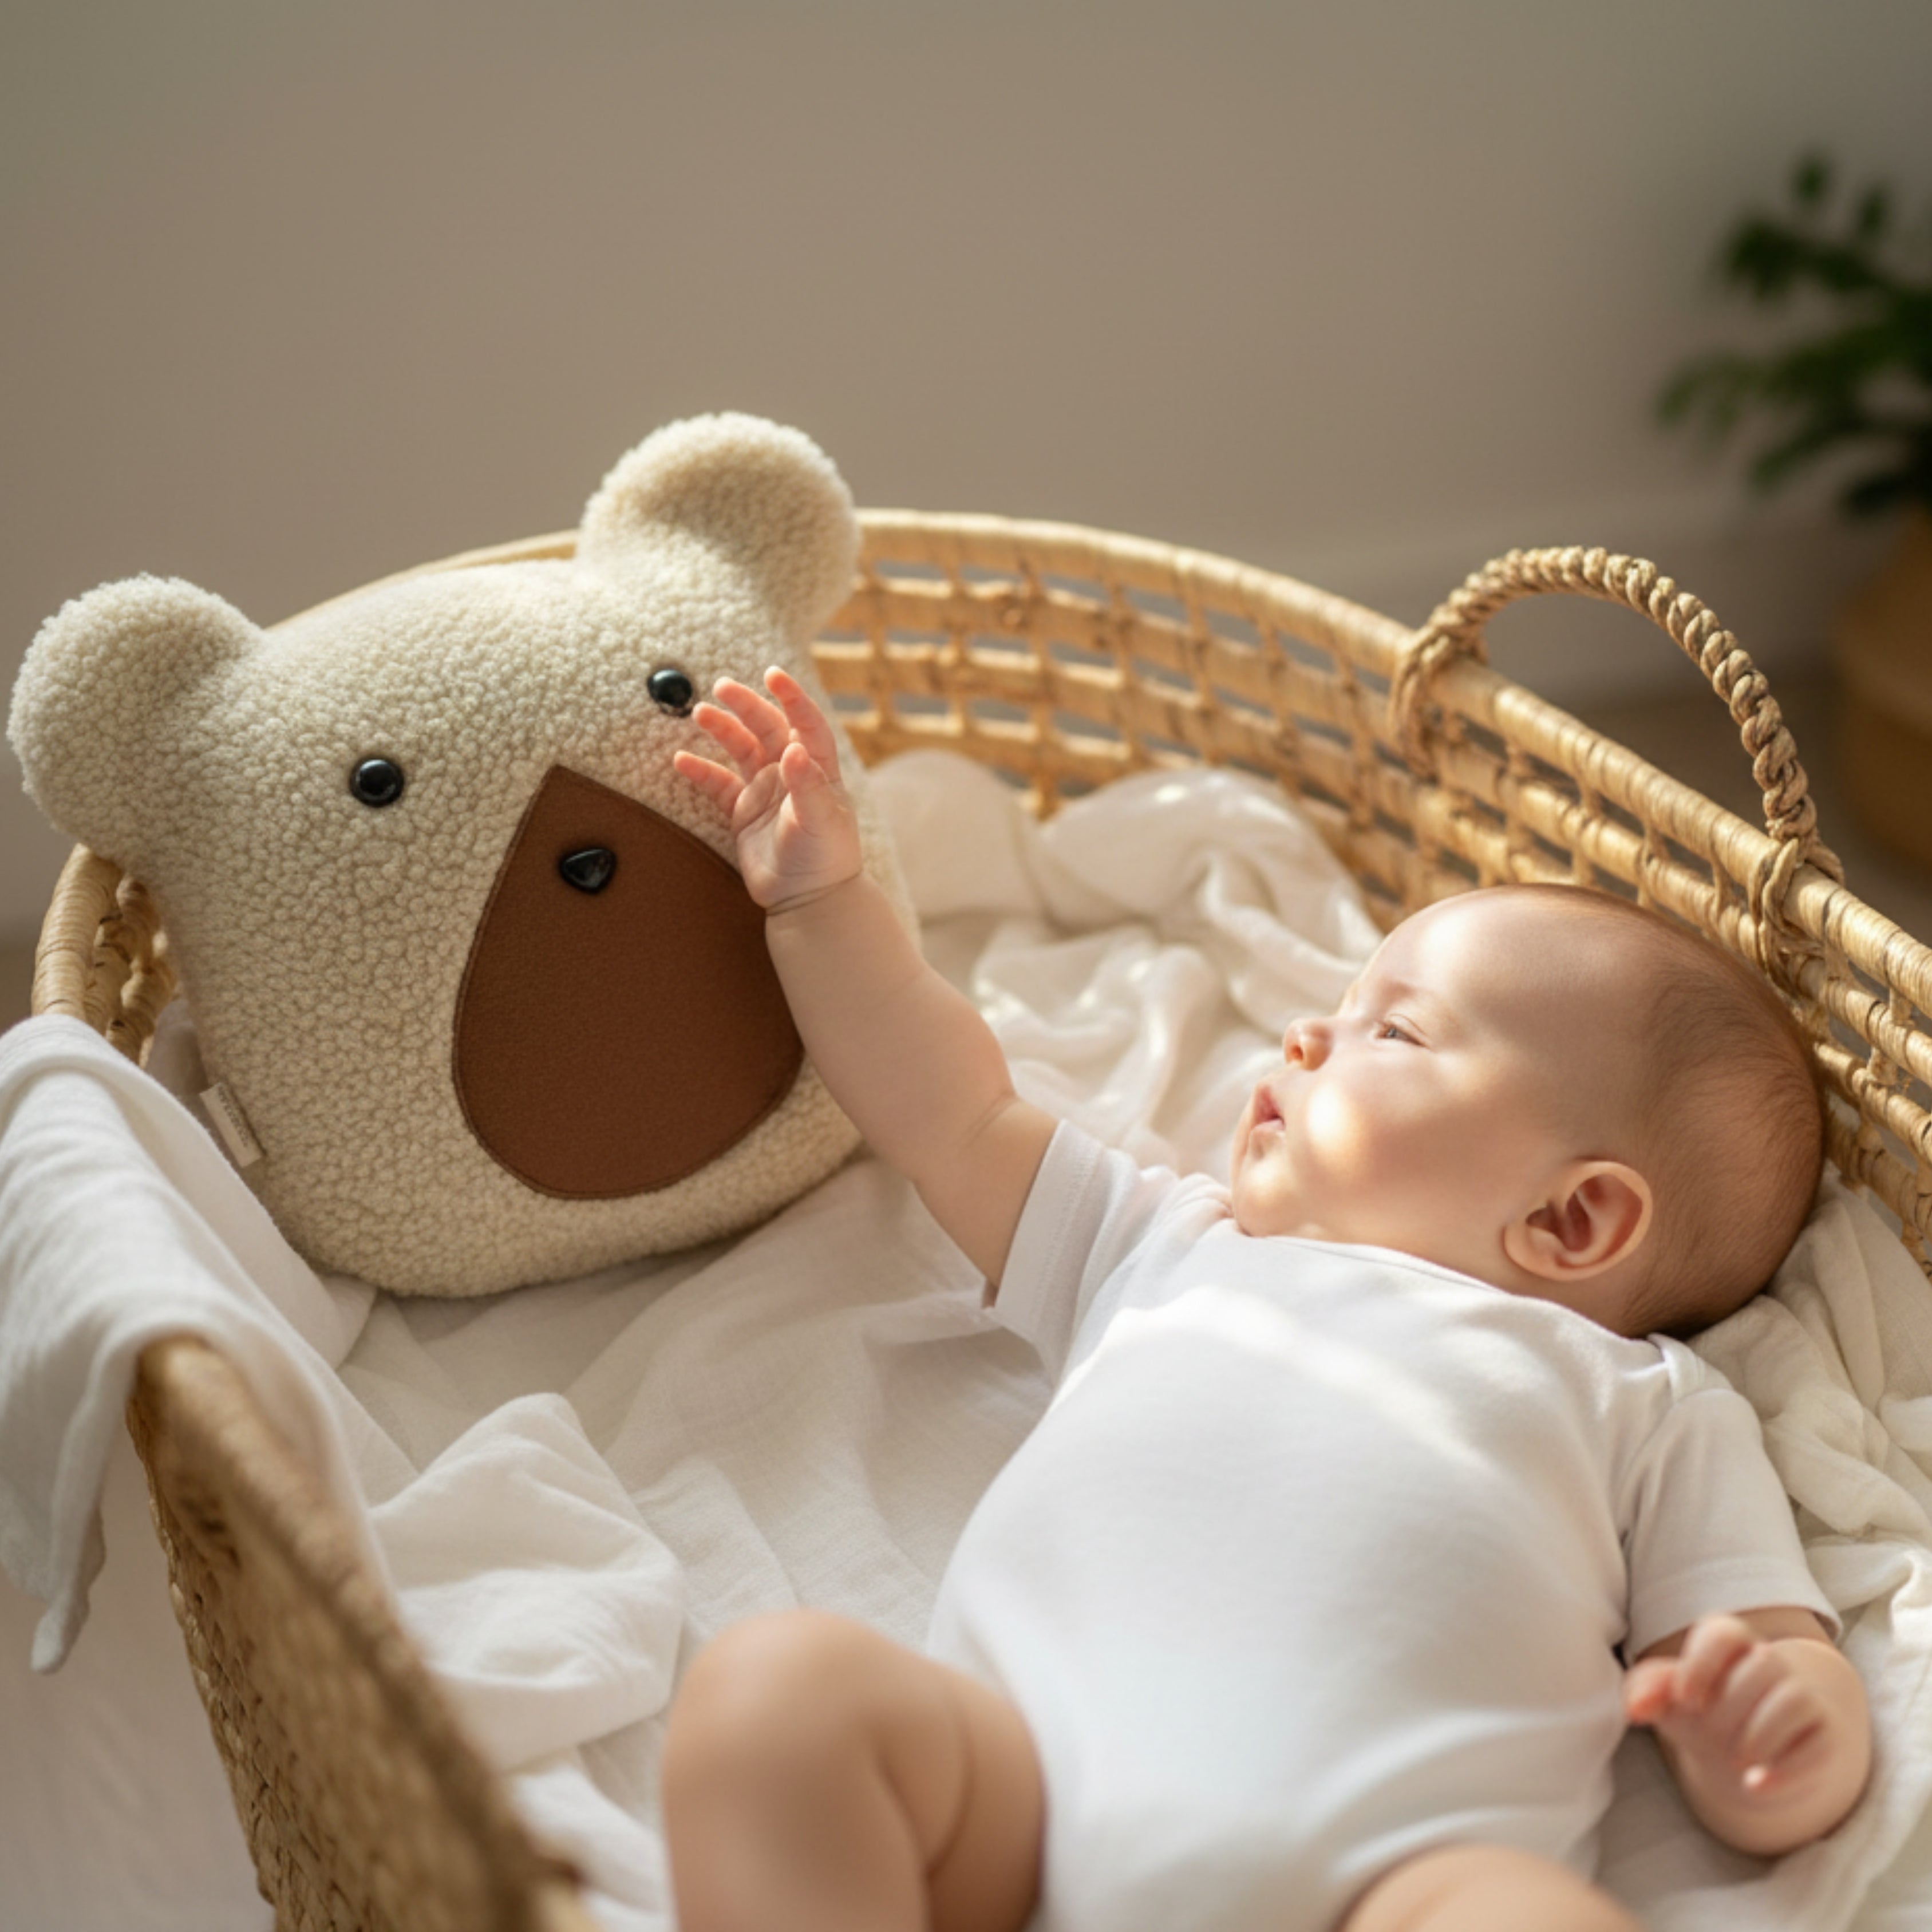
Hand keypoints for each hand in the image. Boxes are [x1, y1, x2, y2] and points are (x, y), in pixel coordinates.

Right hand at [674, 667, 862, 911]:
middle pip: (767, 728)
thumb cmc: (826, 858)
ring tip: (701, 712)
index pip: (806, 724)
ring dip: (722, 729)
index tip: (773, 676)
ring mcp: (765, 791)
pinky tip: (680, 760)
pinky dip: (700, 772)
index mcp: (817, 768)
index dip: (792, 698)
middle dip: (746, 705)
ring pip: (741, 749)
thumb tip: (793, 748)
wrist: (808, 898)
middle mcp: (791, 773)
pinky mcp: (744, 812)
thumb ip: (807, 784)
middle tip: (722, 687)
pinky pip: (718, 784)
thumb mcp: (821, 820)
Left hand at [1624, 1613, 1843, 1815]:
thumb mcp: (1673, 1701)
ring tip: (1736, 1759)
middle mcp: (1769, 1662)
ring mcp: (1802, 1695)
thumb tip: (1634, 1707)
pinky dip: (1783, 1770)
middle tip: (1712, 1735)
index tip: (1686, 1699)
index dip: (1703, 1663)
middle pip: (1757, 1668)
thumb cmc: (1705, 1712)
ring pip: (1790, 1700)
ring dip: (1758, 1736)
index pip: (1722, 1633)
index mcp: (1728, 1642)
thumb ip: (1649, 1692)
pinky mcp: (1825, 1735)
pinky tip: (1754, 1784)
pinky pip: (1814, 1747)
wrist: (1753, 1749)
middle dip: (1728, 1709)